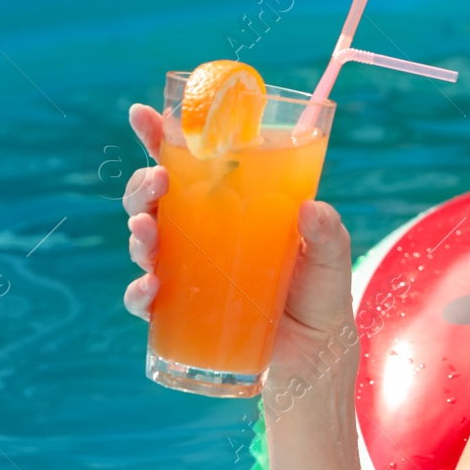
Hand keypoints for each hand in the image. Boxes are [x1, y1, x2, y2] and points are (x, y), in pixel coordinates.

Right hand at [120, 103, 359, 384]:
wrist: (315, 353)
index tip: (143, 115)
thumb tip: (311, 209)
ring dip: (138, 234)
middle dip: (144, 186)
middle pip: (155, 199)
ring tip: (146, 231)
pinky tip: (151, 287)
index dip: (161, 138)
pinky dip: (140, 293)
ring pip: (145, 243)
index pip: (189, 163)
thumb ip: (327, 230)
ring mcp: (188, 272)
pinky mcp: (182, 312)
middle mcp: (201, 234)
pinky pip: (146, 300)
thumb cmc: (319, 293)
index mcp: (231, 206)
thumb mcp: (331, 256)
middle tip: (157, 182)